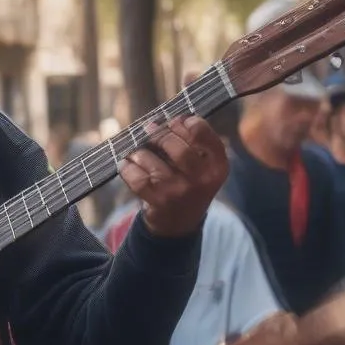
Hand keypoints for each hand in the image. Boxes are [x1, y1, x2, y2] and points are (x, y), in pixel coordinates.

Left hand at [120, 116, 228, 236]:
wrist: (179, 223)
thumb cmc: (188, 184)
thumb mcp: (202, 165)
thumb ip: (190, 141)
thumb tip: (161, 120)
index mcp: (217, 165)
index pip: (202, 132)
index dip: (184, 122)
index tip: (174, 121)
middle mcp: (202, 179)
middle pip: (176, 146)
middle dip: (159, 135)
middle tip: (150, 131)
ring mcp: (180, 192)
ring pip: (152, 161)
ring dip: (140, 152)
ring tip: (137, 153)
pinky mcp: (159, 202)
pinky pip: (136, 178)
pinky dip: (127, 168)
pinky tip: (126, 165)